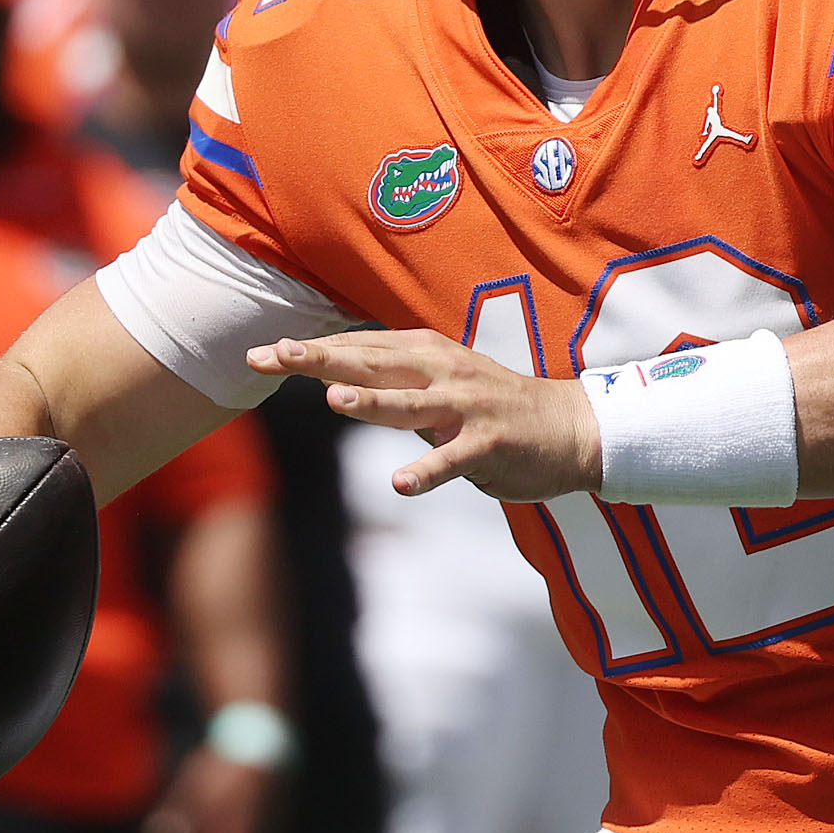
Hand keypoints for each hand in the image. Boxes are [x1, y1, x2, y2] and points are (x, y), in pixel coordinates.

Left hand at [247, 330, 599, 498]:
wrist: (571, 428)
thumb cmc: (494, 407)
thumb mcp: (442, 383)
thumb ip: (395, 382)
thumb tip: (337, 379)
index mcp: (426, 353)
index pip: (358, 348)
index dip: (311, 351)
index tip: (263, 352)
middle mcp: (443, 373)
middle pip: (372, 365)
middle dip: (321, 361)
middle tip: (275, 356)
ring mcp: (468, 407)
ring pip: (412, 405)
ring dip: (375, 404)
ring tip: (335, 403)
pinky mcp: (491, 443)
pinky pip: (453, 461)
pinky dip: (427, 472)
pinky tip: (400, 484)